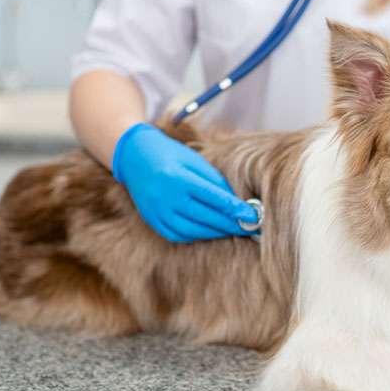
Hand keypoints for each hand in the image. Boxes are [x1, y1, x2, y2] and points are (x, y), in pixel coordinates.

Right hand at [112, 123, 257, 241]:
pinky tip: (210, 231)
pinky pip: (178, 235)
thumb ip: (215, 182)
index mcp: (179, 178)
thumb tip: (236, 203)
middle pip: (206, 217)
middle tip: (250, 227)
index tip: (254, 216)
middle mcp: (167, 198)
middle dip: (231, 224)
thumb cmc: (171, 154)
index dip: (237, 210)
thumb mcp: (195, 161)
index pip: (215, 199)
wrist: (135, 157)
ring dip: (216, 233)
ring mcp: (157, 212)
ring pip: (193, 231)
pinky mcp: (152, 220)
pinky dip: (197, 235)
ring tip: (233, 229)